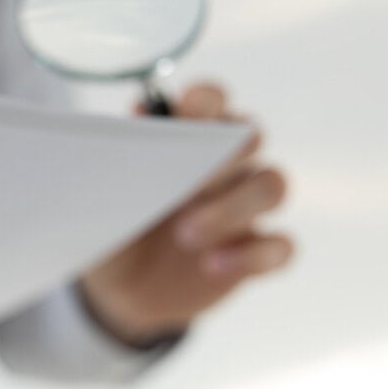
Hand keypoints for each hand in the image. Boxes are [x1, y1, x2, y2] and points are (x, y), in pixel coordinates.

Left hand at [80, 83, 292, 345]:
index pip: (210, 100)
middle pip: (252, 134)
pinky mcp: (255, 252)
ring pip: (273, 185)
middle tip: (187, 185)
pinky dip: (252, 255)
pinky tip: (212, 266)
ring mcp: (244, 209)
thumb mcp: (104, 198)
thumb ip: (121, 160)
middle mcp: (222, 166)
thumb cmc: (116, 226)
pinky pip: (282, 246)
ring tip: (185, 236)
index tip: (187, 112)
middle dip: (226, 154)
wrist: (121, 289)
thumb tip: (138, 114)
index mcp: (186, 140)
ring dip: (233, 208)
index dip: (206, 100)